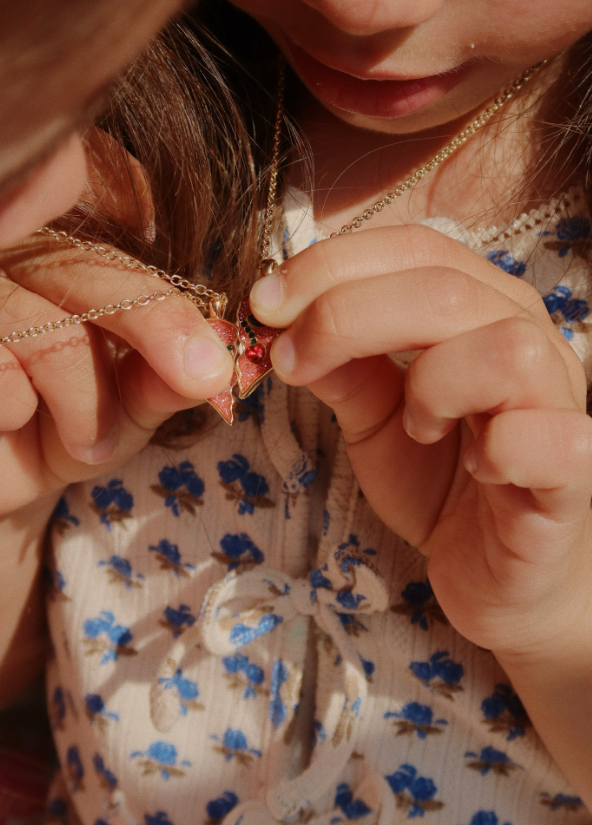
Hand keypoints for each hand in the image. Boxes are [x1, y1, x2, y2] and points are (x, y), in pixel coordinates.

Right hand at [0, 130, 232, 519]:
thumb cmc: (54, 430)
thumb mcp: (123, 412)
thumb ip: (161, 381)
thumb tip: (216, 360)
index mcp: (64, 254)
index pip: (122, 232)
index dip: (168, 289)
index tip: (214, 343)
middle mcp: (9, 253)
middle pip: (93, 272)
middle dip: (159, 329)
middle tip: (205, 377)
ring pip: (50, 334)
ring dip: (83, 404)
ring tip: (86, 443)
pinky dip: (11, 410)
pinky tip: (1, 422)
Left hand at [250, 224, 591, 658]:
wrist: (502, 576)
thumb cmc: (443, 484)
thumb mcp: (374, 418)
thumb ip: (340, 367)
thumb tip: (279, 320)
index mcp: (481, 308)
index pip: (415, 248)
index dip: (332, 265)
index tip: (265, 302)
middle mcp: (529, 338)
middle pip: (445, 288)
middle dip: (347, 316)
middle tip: (291, 361)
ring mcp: (559, 402)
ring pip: (504, 347)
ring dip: (433, 383)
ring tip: (414, 425)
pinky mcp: (574, 471)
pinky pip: (547, 437)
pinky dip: (499, 448)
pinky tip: (477, 466)